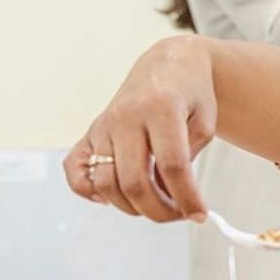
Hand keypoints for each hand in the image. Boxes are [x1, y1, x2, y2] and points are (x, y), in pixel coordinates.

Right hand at [63, 35, 215, 221]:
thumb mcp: (205, 122)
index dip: (187, 197)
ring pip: (106, 183)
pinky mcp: (90, 132)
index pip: (172, 166)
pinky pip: (74, 169)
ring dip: (132, 207)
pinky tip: (114, 197)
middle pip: (135, 181)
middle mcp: (126, 117)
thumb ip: (189, 158)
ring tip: (157, 205)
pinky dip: (88, 191)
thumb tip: (170, 196)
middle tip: (179, 213)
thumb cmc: (191, 94)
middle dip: (160, 210)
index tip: (199, 214)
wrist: (170, 65)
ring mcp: (104, 125)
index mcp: (161, 109)